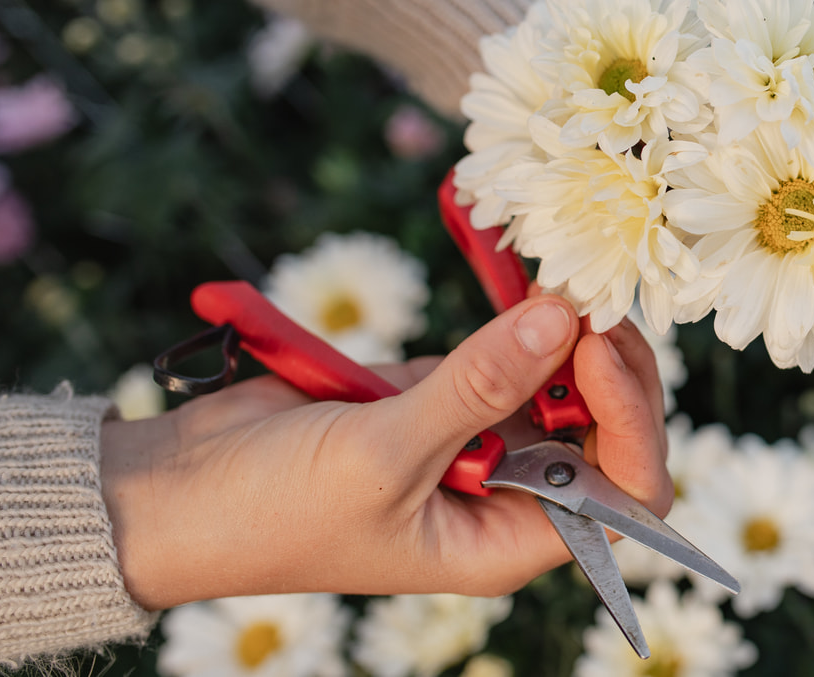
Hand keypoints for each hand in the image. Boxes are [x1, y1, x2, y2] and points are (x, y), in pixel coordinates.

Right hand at [100, 295, 671, 610]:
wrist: (182, 491)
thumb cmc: (273, 511)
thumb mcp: (381, 456)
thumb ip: (477, 386)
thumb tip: (562, 319)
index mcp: (508, 541)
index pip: (622, 494)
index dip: (630, 424)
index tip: (594, 348)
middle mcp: (509, 494)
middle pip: (606, 429)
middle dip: (608, 363)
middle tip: (586, 295)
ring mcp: (478, 439)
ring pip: (563, 381)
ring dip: (568, 329)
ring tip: (560, 272)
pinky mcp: (446, 394)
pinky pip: (504, 350)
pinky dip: (517, 313)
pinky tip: (524, 273)